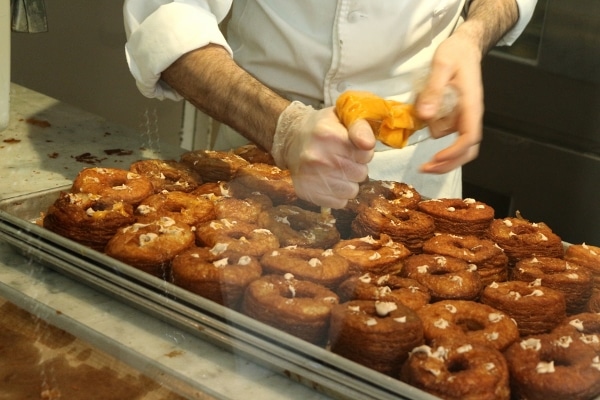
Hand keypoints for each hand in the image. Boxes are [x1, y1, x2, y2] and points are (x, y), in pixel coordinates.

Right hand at [271, 102, 374, 208]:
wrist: (292, 139)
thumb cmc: (322, 127)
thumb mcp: (341, 116)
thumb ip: (360, 126)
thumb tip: (368, 144)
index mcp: (327, 134)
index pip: (365, 153)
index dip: (363, 151)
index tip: (353, 147)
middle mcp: (317, 157)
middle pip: (360, 174)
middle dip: (357, 166)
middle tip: (344, 158)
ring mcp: (311, 177)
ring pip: (351, 191)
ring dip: (348, 182)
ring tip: (337, 170)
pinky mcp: (307, 192)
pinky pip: (339, 202)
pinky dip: (338, 194)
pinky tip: (330, 181)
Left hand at [415, 30, 483, 173]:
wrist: (465, 47)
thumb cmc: (456, 53)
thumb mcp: (441, 65)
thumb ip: (433, 90)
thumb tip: (426, 115)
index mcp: (471, 106)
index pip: (469, 138)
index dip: (454, 153)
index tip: (435, 159)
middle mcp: (470, 115)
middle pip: (467, 151)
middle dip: (447, 164)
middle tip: (425, 168)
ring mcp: (464, 117)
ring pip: (454, 144)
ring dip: (437, 145)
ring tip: (418, 126)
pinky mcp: (456, 116)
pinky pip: (446, 132)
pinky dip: (434, 133)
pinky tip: (421, 120)